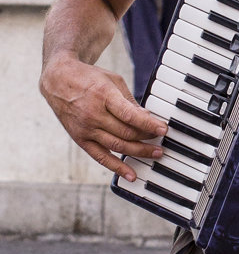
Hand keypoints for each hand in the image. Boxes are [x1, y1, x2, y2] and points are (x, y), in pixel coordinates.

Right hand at [40, 52, 166, 180]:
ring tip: (155, 153)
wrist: (59, 81)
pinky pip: (100, 157)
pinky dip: (117, 167)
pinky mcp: (80, 139)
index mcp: (104, 96)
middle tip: (161, 140)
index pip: (130, 115)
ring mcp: (86, 129)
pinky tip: (131, 175)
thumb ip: (129, 101)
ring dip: (139, 152)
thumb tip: (147, 118)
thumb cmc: (89, 78)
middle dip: (147, 138)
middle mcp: (94, 115)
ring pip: (117, 146)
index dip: (149, 124)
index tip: (163, 129)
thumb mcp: (113, 81)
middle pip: (126, 132)